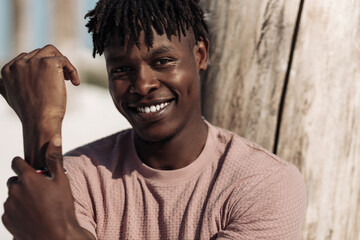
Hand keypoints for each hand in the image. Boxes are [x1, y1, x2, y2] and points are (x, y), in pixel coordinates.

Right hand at [0, 45, 79, 166]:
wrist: (40, 121)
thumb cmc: (29, 114)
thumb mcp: (11, 98)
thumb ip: (6, 86)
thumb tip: (0, 83)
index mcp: (7, 70)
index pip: (26, 58)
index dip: (40, 66)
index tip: (49, 79)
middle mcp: (19, 64)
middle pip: (39, 53)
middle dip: (52, 64)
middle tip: (61, 79)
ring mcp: (33, 62)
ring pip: (51, 51)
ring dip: (61, 62)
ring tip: (68, 78)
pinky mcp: (49, 63)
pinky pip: (64, 60)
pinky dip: (72, 70)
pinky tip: (75, 83)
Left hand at [2, 135, 87, 239]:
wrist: (56, 237)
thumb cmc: (62, 208)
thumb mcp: (62, 181)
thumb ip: (55, 159)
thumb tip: (55, 138)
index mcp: (28, 178)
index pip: (16, 162)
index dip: (23, 163)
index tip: (30, 168)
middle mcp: (14, 190)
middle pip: (14, 180)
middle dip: (24, 182)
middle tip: (40, 190)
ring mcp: (9, 206)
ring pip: (12, 196)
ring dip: (21, 197)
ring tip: (38, 205)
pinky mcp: (6, 220)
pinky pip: (10, 211)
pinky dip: (18, 211)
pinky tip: (32, 216)